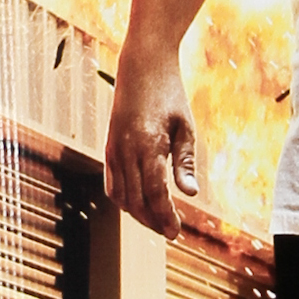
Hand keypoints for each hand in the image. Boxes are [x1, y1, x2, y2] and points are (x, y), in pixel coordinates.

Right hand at [104, 44, 198, 237]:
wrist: (141, 65)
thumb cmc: (169, 93)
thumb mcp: (186, 126)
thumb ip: (186, 161)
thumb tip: (189, 194)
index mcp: (148, 144)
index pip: (155, 192)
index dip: (166, 216)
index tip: (177, 233)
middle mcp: (125, 150)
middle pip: (136, 200)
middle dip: (152, 220)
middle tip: (170, 232)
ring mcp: (112, 149)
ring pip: (120, 196)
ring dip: (138, 213)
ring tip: (156, 222)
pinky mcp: (108, 147)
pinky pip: (112, 183)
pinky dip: (124, 200)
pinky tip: (139, 204)